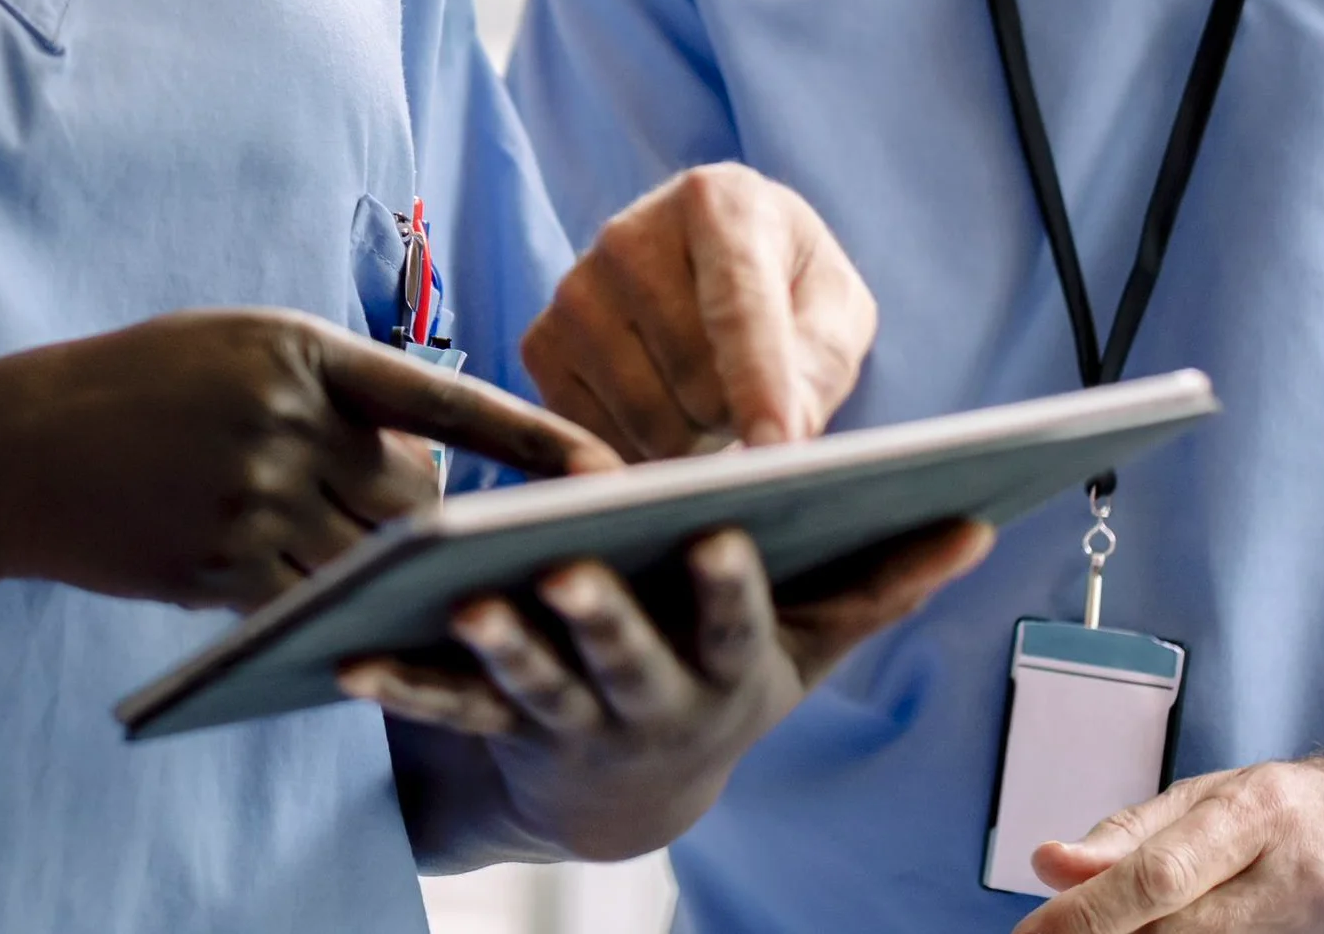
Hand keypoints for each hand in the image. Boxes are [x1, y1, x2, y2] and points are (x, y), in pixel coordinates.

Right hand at [0, 309, 618, 610]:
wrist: (21, 447)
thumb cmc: (140, 388)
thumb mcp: (239, 351)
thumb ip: (331, 394)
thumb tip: (422, 469)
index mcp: (300, 349)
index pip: (443, 397)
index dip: (532, 438)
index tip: (605, 469)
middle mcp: (286, 420)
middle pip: (413, 495)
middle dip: (434, 521)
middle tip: (464, 538)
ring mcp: (252, 498)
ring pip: (370, 558)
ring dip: (390, 571)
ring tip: (408, 577)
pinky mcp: (221, 566)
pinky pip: (312, 602)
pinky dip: (334, 609)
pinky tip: (339, 610)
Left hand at [340, 518, 990, 859]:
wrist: (629, 801)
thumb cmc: (725, 679)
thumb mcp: (808, 647)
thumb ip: (881, 584)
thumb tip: (976, 521)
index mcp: (726, 670)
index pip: (736, 626)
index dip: (731, 587)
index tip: (721, 533)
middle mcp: (648, 702)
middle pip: (623, 659)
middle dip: (599, 616)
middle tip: (567, 569)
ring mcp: (567, 721)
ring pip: (530, 684)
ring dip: (496, 646)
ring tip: (460, 597)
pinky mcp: (495, 728)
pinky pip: (443, 708)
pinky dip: (397, 683)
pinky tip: (347, 656)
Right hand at [524, 164, 875, 459]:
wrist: (709, 261)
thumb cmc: (785, 283)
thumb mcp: (834, 307)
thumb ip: (818, 363)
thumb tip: (776, 440)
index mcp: (718, 202)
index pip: (738, 308)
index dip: (761, 386)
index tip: (777, 448)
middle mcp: (630, 234)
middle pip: (694, 377)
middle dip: (736, 414)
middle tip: (749, 391)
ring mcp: (575, 287)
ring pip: (644, 416)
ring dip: (691, 438)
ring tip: (705, 395)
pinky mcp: (541, 340)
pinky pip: (593, 433)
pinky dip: (638, 447)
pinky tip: (660, 408)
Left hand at [1015, 718, 1323, 933]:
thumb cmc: (1301, 805)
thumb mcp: (1211, 793)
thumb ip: (1129, 832)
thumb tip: (1050, 865)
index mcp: (1259, 813)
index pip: (1160, 876)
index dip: (1089, 912)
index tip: (1033, 931)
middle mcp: (1295, 881)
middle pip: (1179, 932)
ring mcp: (1319, 933)